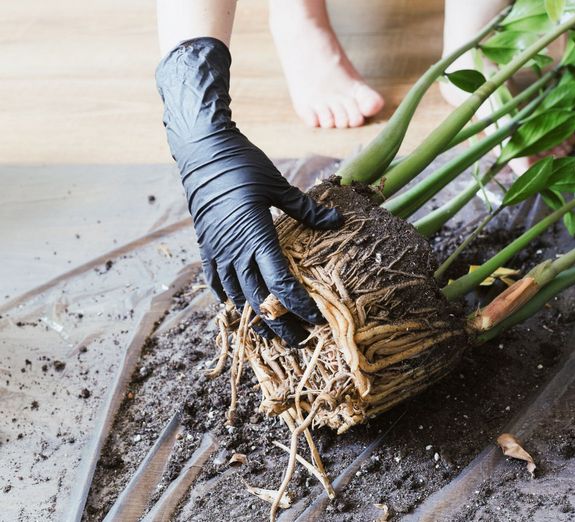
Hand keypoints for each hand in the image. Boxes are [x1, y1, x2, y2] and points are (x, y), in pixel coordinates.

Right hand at [155, 37, 342, 345]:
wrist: (201, 152)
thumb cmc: (243, 164)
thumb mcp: (278, 185)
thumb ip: (307, 209)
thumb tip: (338, 222)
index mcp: (255, 235)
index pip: (280, 282)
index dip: (299, 305)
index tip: (316, 320)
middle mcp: (234, 250)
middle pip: (259, 299)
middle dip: (280, 323)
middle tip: (300, 341)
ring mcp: (217, 250)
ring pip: (236, 296)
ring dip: (256, 317)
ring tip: (273, 334)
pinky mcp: (206, 246)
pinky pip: (216, 282)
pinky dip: (230, 299)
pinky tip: (240, 308)